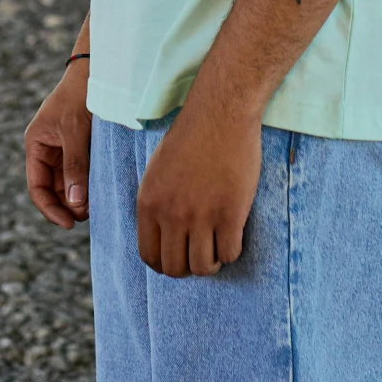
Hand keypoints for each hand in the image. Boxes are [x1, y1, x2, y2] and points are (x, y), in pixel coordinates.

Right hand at [24, 62, 90, 228]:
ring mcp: (63, 149)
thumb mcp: (74, 131)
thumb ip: (74, 167)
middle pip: (54, 189)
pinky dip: (88, 184)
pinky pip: (81, 173)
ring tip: (95, 204)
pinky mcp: (80, 147)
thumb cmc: (79, 96)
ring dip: (80, 197)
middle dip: (68, 205)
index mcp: (36, 145)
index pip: (37, 187)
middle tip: (89, 214)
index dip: (50, 209)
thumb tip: (75, 204)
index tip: (68, 224)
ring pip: (69, 184)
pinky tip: (99, 191)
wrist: (97, 70)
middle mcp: (47, 150)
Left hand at [135, 94, 259, 276]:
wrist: (220, 113)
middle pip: (175, 268)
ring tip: (216, 249)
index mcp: (149, 202)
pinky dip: (231, 251)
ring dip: (211, 263)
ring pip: (202, 267)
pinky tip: (232, 236)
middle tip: (200, 256)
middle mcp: (171, 214)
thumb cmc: (191, 137)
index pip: (149, 256)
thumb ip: (157, 203)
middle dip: (188, 268)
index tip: (178, 259)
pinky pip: (230, 253)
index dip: (164, 264)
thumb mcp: (157, 169)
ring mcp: (201, 216)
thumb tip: (161, 235)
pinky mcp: (230, 214)